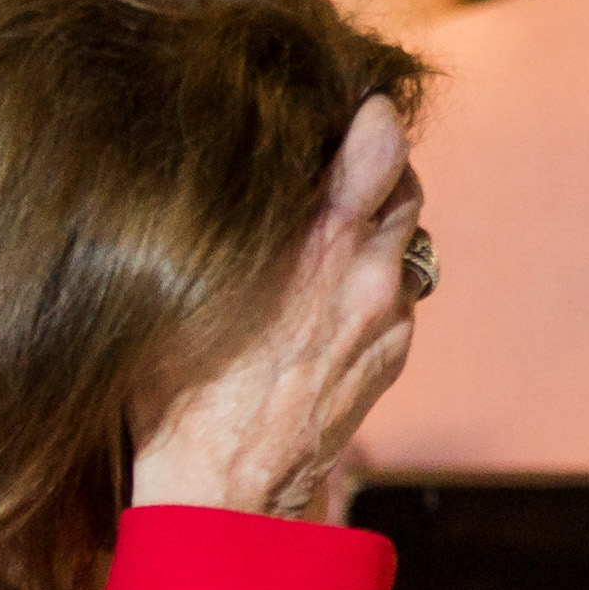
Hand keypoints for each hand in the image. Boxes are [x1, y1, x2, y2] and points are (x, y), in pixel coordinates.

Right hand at [127, 95, 421, 518]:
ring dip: (382, 225)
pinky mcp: (394, 353)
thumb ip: (233, 220)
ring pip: (408, 243)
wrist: (228, 488)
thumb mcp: (187, 285)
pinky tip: (332, 284)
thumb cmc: (179, 388)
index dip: (375, 118)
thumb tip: (233, 169)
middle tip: (345, 157)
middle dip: (381, 169)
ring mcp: (390, 319)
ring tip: (335, 221)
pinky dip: (376, 276)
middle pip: (405, 190)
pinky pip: (400, 293)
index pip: (381, 149)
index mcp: (320, 245)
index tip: (364, 101)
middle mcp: (369, 277)